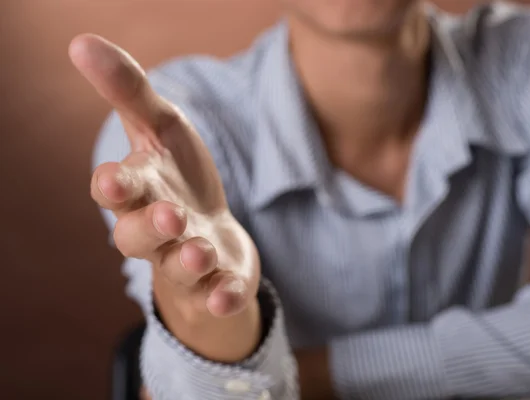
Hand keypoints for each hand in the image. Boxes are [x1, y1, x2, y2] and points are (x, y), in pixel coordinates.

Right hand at [70, 34, 260, 360]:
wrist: (212, 237)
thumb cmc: (180, 180)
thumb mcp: (163, 129)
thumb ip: (129, 92)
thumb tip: (82, 41)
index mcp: (141, 193)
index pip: (116, 191)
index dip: (113, 186)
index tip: (115, 178)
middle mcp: (158, 232)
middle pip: (140, 236)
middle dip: (151, 226)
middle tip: (170, 215)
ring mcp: (188, 263)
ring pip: (179, 268)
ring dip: (189, 260)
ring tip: (202, 251)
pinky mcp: (218, 285)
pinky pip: (217, 297)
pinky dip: (222, 297)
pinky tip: (229, 293)